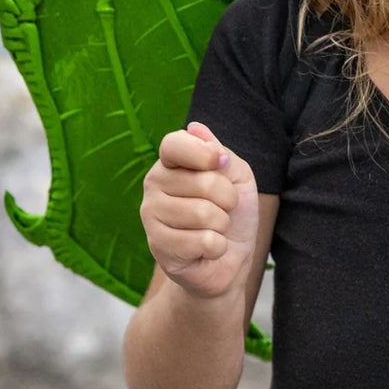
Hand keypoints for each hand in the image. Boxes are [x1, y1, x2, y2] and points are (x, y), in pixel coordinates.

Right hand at [140, 119, 260, 299]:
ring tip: (213, 229)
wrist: (229, 260)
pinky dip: (217, 247)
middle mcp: (154, 184)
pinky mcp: (158, 245)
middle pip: (204, 182)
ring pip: (204, 213)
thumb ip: (220, 152)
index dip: (202, 152)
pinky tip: (206, 249)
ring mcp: (151, 215)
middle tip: (223, 210)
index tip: (220, 163)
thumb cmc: (232, 214)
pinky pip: (203, 241)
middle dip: (228, 200)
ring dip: (222, 225)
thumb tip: (195, 128)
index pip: (174, 144)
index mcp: (171, 162)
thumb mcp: (237, 176)